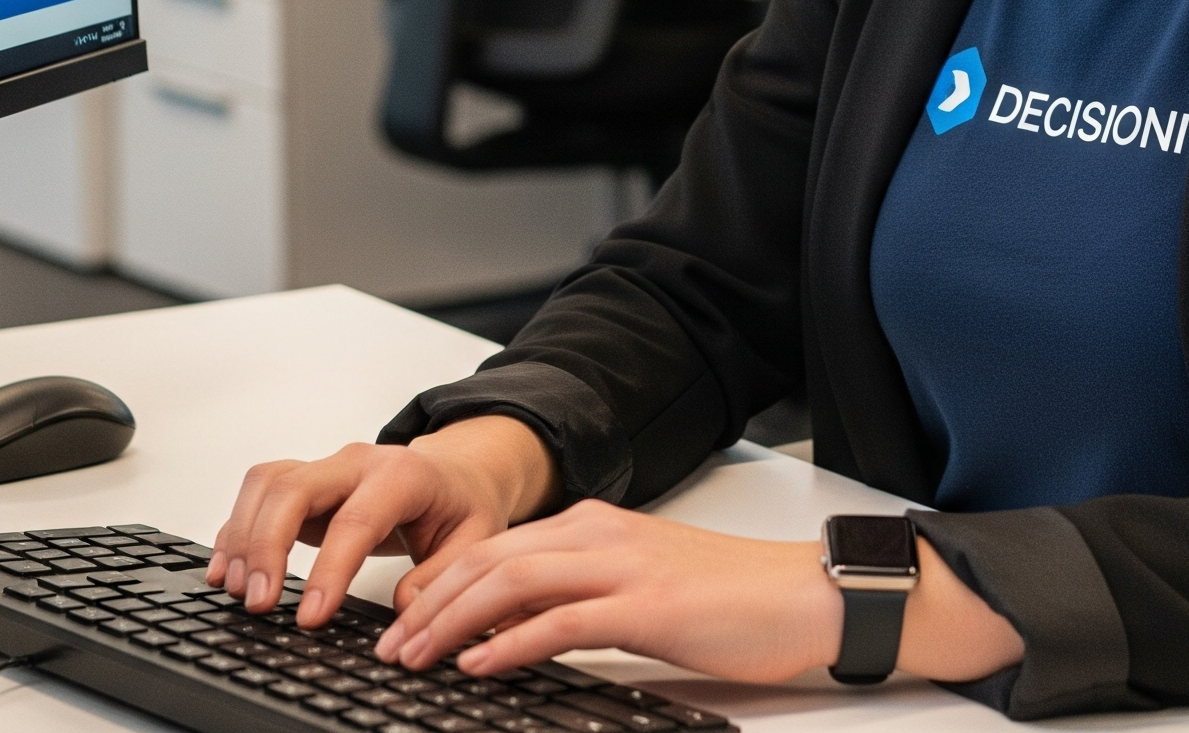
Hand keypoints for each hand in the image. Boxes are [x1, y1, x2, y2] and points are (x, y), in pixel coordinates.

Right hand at [207, 417, 558, 626]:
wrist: (457, 472)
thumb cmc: (461, 505)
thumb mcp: (475, 541)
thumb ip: (441, 577)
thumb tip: (403, 611)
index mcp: (403, 475)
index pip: (356, 520)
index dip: (329, 571)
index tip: (311, 618)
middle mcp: (357, 463)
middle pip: (295, 488)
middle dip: (268, 546)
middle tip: (260, 605)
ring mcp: (327, 469)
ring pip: (268, 483)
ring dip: (245, 536)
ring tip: (239, 592)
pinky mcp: (306, 484)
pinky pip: (259, 494)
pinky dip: (236, 529)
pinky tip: (228, 570)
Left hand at [371, 501, 1024, 685]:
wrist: (801, 595)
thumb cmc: (729, 597)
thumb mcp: (643, 588)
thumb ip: (583, 597)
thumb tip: (516, 631)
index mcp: (598, 526)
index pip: (499, 547)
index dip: (442, 583)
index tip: (403, 621)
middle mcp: (602, 534)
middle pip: (492, 559)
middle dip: (430, 602)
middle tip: (388, 644)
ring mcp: (624, 566)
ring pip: (513, 581)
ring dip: (452, 621)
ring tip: (412, 657)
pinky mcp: (646, 605)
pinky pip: (561, 619)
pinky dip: (510, 640)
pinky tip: (478, 663)